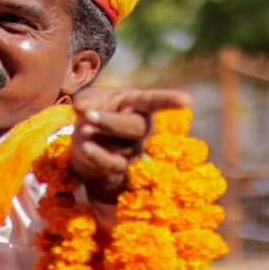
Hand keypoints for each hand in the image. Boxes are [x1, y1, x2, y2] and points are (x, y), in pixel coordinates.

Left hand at [69, 87, 193, 204]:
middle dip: (112, 122)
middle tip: (89, 115)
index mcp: (138, 104)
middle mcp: (144, 128)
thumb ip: (88, 100)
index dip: (169, 101)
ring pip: (127, 146)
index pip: (155, 101)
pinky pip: (115, 164)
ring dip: (103, 137)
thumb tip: (82, 108)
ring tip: (85, 130)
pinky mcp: (124, 168)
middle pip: (138, 127)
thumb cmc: (93, 113)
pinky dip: (99, 156)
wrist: (84, 145)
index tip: (186, 101)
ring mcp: (137, 150)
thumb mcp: (89, 100)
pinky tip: (85, 148)